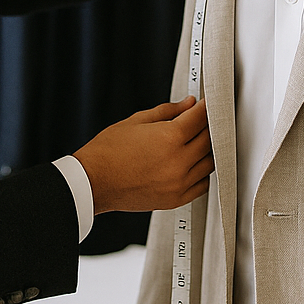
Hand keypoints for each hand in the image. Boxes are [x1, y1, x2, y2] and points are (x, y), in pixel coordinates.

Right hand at [73, 96, 213, 213]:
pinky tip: (193, 165)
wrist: (92, 182)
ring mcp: (179, 182)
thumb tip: (188, 104)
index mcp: (169, 137)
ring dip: (208, 150)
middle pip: (209, 139)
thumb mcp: (137, 121)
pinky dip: (202, 173)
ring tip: (196, 143)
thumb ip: (168, 111)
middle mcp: (178, 161)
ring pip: (210, 162)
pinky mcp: (176, 199)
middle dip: (208, 127)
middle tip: (201, 121)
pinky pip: (203, 184)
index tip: (205, 104)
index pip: (201, 118)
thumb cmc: (108, 152)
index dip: (205, 108)